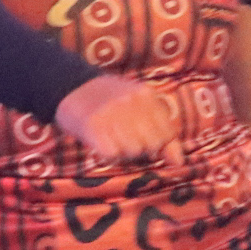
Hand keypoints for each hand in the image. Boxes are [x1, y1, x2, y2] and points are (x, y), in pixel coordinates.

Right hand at [55, 75, 184, 166]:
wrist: (71, 87)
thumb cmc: (110, 100)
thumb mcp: (140, 106)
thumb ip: (163, 132)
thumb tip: (179, 162)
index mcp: (146, 95)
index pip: (168, 133)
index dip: (158, 143)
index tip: (144, 139)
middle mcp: (131, 102)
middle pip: (152, 145)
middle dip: (142, 148)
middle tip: (125, 138)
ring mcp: (112, 113)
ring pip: (133, 151)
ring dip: (124, 151)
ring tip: (112, 138)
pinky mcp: (93, 127)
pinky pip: (112, 154)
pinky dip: (108, 154)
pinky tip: (102, 143)